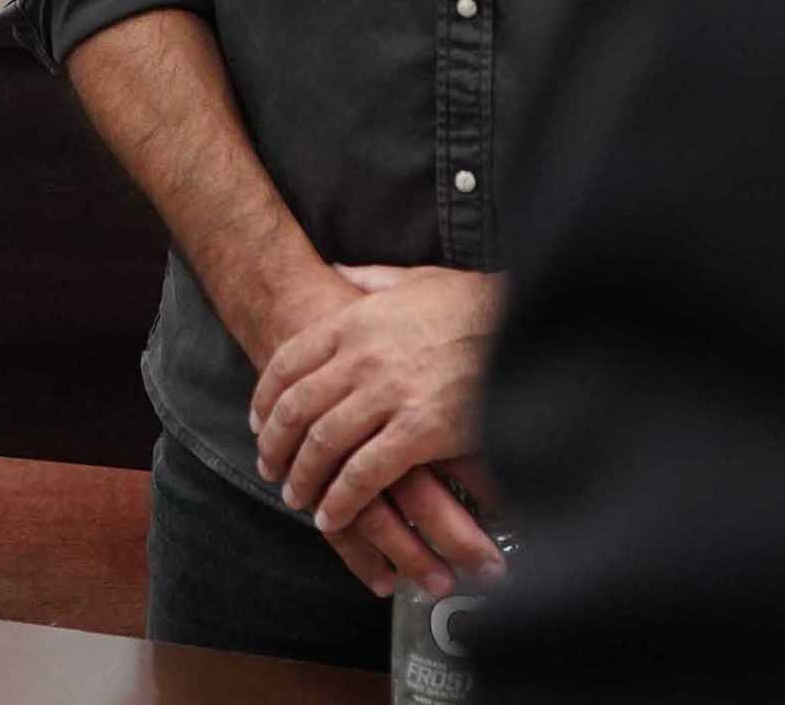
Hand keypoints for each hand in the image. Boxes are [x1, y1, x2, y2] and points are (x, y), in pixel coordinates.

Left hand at [249, 263, 505, 588]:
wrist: (526, 324)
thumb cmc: (474, 305)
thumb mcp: (413, 279)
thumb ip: (369, 279)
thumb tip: (337, 271)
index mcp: (354, 322)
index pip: (287, 364)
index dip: (264, 400)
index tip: (258, 423)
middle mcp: (362, 358)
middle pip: (297, 409)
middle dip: (275, 445)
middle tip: (270, 468)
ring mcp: (389, 395)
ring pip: (323, 444)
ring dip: (303, 477)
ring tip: (297, 497)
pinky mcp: (420, 431)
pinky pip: (365, 473)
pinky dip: (342, 499)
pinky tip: (333, 514)